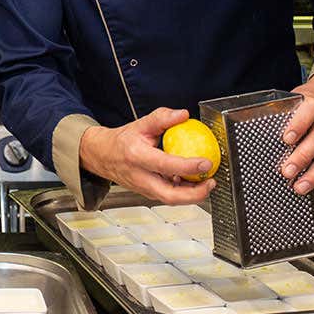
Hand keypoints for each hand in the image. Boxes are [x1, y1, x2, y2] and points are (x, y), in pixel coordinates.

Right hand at [79, 108, 216, 204]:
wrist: (102, 156)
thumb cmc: (121, 141)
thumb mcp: (140, 124)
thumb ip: (162, 118)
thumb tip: (183, 115)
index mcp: (137, 157)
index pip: (166, 165)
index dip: (189, 167)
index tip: (206, 162)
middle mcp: (140, 177)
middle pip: (170, 196)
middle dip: (195, 194)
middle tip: (211, 182)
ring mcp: (143, 188)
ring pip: (171, 199)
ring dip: (192, 194)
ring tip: (206, 181)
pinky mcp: (147, 193)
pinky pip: (168, 196)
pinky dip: (183, 191)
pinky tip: (192, 181)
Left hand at [283, 73, 313, 193]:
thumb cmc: (312, 98)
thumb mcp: (297, 98)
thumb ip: (284, 113)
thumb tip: (261, 129)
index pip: (307, 113)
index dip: (298, 126)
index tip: (286, 139)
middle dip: (302, 157)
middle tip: (287, 171)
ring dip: (313, 173)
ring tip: (299, 186)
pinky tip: (311, 182)